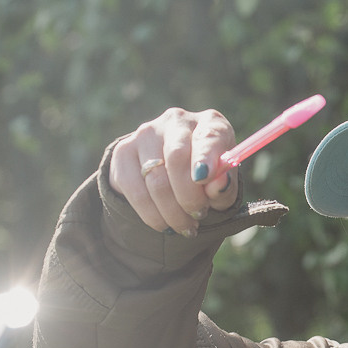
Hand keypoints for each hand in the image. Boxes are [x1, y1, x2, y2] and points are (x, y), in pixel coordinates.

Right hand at [109, 108, 241, 234]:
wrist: (171, 176)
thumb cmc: (207, 180)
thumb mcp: (222, 184)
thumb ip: (224, 186)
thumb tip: (218, 185)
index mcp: (210, 123)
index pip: (209, 135)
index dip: (206, 157)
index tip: (205, 179)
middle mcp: (177, 121)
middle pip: (177, 157)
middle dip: (189, 195)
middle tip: (197, 216)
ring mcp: (146, 133)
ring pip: (156, 179)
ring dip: (172, 211)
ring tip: (185, 226)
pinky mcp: (123, 151)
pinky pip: (135, 190)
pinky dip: (151, 214)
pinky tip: (163, 224)